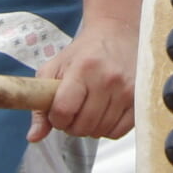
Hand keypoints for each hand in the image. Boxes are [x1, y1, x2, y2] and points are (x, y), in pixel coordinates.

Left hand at [31, 21, 135, 142]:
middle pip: (82, 126)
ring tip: (88, 110)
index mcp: (83, 68)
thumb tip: (33, 137)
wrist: (116, 34)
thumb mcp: (54, 69)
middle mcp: (108, 79)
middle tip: (73, 111)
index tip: (58, 112)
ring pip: (100, 131)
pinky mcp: (139, 100)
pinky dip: (107, 129)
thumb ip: (40, 104)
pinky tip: (103, 114)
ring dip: (89, 128)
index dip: (56, 118)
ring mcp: (127, 90)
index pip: (64, 110)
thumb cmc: (83, 53)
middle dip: (72, 125)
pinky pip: (118, 132)